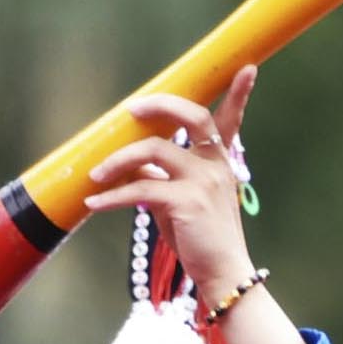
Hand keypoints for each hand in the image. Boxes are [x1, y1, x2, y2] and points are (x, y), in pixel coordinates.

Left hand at [79, 71, 302, 343]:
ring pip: (154, 151)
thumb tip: (132, 162)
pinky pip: (140, 189)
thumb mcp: (182, 202)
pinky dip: (112, 197)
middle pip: (192, 116)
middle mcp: (216, 165)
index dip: (239, 93)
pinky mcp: (185, 203)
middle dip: (160, 105)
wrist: (223, 276)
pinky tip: (93, 204)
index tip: (248, 67)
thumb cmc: (201, 241)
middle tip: (130, 109)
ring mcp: (203, 182)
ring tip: (95, 176)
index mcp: (221, 163)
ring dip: (117, 161)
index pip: (231, 120)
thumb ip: (162, 177)